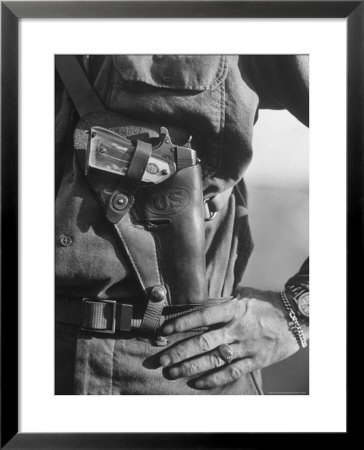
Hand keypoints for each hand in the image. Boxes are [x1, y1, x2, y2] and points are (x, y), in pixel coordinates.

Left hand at [159, 287, 306, 388]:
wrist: (297, 317)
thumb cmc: (267, 303)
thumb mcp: (243, 296)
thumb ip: (222, 302)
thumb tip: (198, 304)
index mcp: (234, 309)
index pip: (202, 316)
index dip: (182, 323)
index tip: (165, 330)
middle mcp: (237, 328)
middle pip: (203, 342)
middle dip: (179, 351)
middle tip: (161, 359)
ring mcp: (247, 346)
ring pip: (214, 359)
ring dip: (190, 367)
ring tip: (172, 372)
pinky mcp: (256, 360)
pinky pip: (232, 372)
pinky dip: (214, 379)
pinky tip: (197, 383)